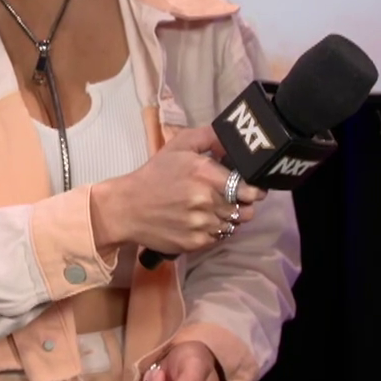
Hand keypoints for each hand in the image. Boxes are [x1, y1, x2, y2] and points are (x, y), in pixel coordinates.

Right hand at [91, 125, 265, 256]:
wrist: (127, 208)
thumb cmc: (155, 174)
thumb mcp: (179, 145)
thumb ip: (209, 137)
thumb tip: (232, 139)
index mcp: (206, 174)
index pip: (249, 190)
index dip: (253, 190)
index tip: (250, 189)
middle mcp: (208, 201)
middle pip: (246, 211)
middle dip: (242, 205)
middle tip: (232, 199)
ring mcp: (202, 224)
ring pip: (234, 225)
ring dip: (228, 218)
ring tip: (213, 210)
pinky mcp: (196, 243)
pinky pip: (219, 238)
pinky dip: (214, 230)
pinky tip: (201, 221)